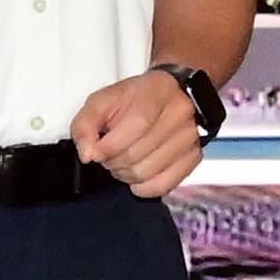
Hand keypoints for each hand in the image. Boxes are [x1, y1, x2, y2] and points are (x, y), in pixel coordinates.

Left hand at [72, 69, 209, 196]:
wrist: (171, 95)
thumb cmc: (136, 97)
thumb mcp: (103, 100)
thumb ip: (86, 124)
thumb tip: (86, 153)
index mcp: (156, 92)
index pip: (136, 125)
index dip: (110, 145)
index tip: (95, 151)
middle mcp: (178, 114)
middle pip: (138, 153)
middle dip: (112, 160)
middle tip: (106, 155)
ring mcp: (189, 138)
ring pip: (148, 172)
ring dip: (124, 174)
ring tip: (119, 162)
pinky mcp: (194, 158)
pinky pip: (164, 185)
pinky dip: (143, 187)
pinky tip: (135, 176)